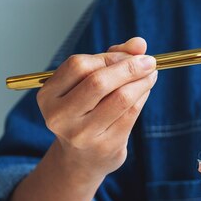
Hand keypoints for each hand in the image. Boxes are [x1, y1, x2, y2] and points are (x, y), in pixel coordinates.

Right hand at [36, 37, 156, 181]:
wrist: (83, 157)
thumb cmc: (87, 110)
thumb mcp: (90, 82)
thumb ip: (112, 58)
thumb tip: (139, 43)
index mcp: (48, 95)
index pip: (79, 66)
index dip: (110, 57)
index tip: (132, 54)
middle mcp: (60, 116)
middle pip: (98, 82)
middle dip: (130, 67)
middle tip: (150, 61)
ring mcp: (81, 134)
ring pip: (120, 98)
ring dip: (142, 82)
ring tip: (152, 74)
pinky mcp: (105, 146)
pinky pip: (131, 114)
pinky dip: (142, 97)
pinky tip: (146, 90)